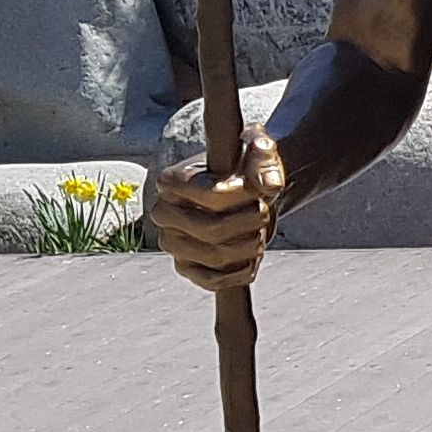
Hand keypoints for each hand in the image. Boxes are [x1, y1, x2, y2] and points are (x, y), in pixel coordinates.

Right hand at [151, 134, 285, 289]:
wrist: (245, 190)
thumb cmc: (246, 165)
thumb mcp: (257, 150)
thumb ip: (264, 159)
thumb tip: (269, 183)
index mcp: (171, 181)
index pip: (212, 196)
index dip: (245, 195)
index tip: (259, 190)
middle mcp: (163, 213)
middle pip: (213, 229)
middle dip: (249, 223)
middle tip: (263, 212)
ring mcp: (171, 242)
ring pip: (215, 256)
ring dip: (249, 246)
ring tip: (258, 230)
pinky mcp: (185, 267)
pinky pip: (213, 280)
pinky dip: (241, 271)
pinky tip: (252, 256)